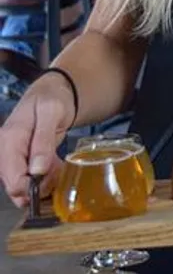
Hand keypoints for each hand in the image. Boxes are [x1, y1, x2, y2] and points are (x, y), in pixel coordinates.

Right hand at [0, 76, 75, 206]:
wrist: (50, 93)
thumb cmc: (51, 99)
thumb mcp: (52, 112)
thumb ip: (43, 140)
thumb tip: (36, 170)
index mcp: (9, 141)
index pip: (14, 180)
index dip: (34, 187)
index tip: (53, 174)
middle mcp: (5, 154)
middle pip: (18, 188)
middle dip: (41, 185)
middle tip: (58, 167)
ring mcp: (11, 159)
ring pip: (25, 187)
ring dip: (45, 181)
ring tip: (58, 163)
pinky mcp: (19, 162)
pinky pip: (30, 181)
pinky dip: (46, 178)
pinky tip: (56, 165)